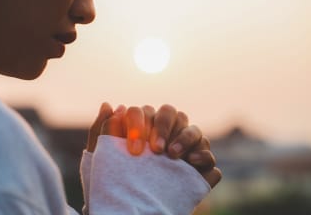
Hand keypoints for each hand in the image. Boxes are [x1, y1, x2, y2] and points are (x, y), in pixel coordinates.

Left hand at [87, 103, 221, 187]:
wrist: (131, 207)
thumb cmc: (116, 179)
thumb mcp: (103, 158)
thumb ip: (102, 131)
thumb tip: (109, 105)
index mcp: (143, 126)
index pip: (144, 112)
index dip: (140, 125)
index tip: (134, 149)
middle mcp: (165, 132)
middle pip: (170, 113)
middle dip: (163, 127)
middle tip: (155, 149)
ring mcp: (184, 147)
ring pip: (192, 129)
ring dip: (184, 138)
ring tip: (172, 156)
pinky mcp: (199, 166)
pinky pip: (208, 154)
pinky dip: (203, 155)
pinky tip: (192, 162)